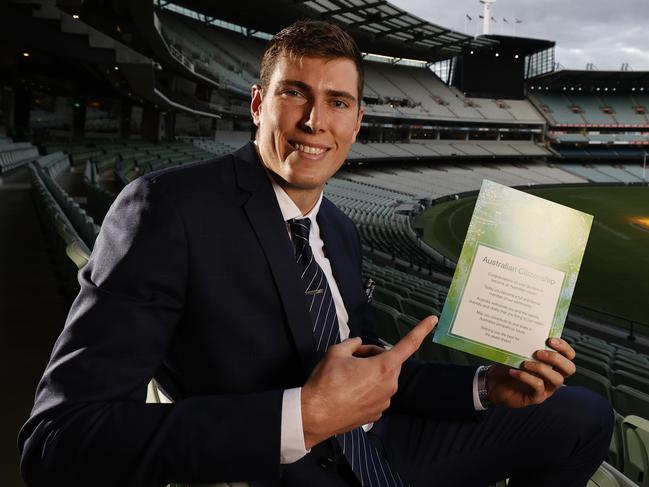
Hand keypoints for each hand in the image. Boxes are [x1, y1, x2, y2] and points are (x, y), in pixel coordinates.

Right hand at [301, 316, 436, 448]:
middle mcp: (389, 386)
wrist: (314, 416)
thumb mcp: (336, 352)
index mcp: (383, 367)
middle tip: (352, 358)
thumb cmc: (325, 384)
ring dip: (369, 374)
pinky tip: (348, 391)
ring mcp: (384, 401)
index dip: (421, 330)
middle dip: (373, 356)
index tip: (432, 320)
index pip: (408, 344)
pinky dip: (365, 389)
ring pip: (382, 378)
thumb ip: (352, 343)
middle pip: (388, 361)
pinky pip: (376, 394)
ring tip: (346, 377)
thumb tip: (358, 344)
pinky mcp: (376, 413)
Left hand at [487, 337, 576, 407]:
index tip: (550, 339)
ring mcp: (547, 388)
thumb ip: (526, 345)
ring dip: (541, 368)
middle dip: (555, 358)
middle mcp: (553, 376)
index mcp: (552, 363)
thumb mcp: (517, 353)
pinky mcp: (536, 397)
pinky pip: (538, 387)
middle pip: (569, 368)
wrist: (493, 383)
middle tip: (538, 352)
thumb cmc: (508, 366)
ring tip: (525, 363)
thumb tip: (527, 333)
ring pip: (557, 379)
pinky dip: (526, 377)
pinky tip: (514, 371)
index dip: (564, 347)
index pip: (568, 355)